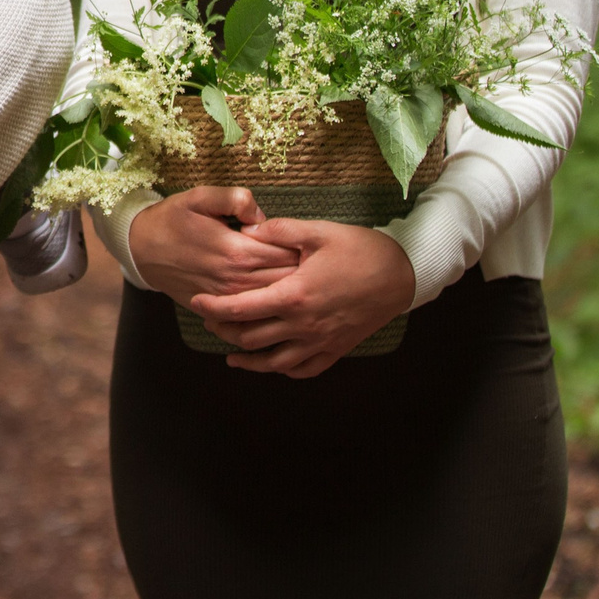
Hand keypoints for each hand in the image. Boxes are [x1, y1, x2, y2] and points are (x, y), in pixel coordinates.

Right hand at [125, 186, 302, 307]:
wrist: (140, 249)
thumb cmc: (171, 219)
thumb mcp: (199, 197)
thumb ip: (236, 198)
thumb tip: (262, 216)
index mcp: (237, 250)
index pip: (288, 252)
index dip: (302, 245)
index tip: (304, 238)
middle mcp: (236, 279)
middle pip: (288, 280)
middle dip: (303, 269)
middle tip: (308, 257)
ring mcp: (228, 298)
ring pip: (275, 299)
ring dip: (290, 288)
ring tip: (297, 274)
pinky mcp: (219, 308)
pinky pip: (254, 313)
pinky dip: (269, 305)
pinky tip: (273, 293)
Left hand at [190, 218, 417, 378]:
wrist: (402, 275)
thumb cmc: (360, 250)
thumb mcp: (318, 231)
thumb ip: (278, 230)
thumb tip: (247, 228)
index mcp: (293, 295)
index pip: (240, 309)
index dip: (213, 307)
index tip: (196, 301)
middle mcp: (304, 325)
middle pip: (251, 338)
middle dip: (224, 331)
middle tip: (209, 320)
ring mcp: (321, 341)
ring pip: (274, 363)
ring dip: (248, 360)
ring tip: (231, 354)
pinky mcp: (337, 349)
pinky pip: (304, 370)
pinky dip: (284, 370)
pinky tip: (273, 363)